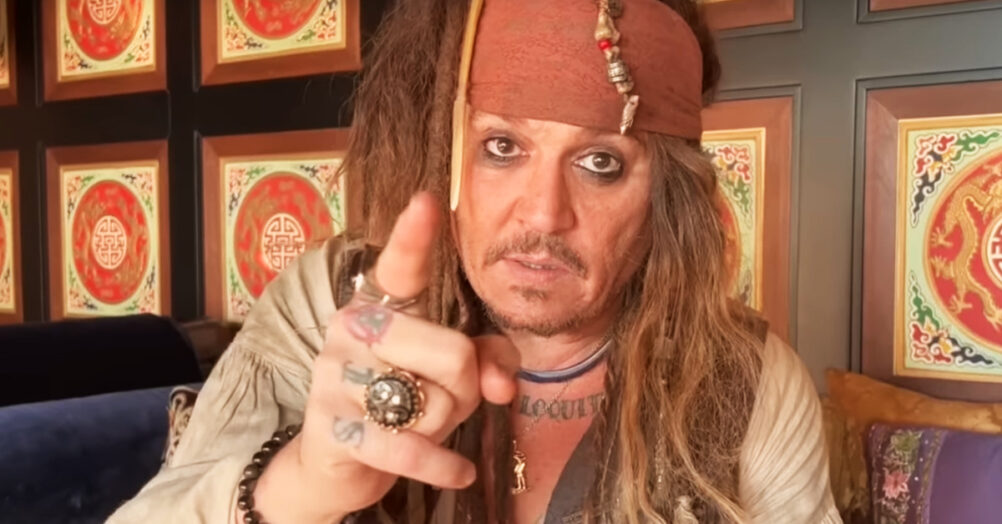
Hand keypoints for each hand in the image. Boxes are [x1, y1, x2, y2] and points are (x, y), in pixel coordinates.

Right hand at [253, 192, 519, 522]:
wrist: (336, 459)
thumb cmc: (401, 396)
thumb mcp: (448, 372)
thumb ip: (488, 360)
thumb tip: (504, 386)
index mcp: (379, 303)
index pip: (399, 265)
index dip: (415, 236)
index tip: (429, 202)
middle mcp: (351, 328)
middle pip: (451, 352)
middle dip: (467, 386)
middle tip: (446, 396)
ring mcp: (337, 376)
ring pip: (434, 402)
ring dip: (445, 425)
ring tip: (420, 423)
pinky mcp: (334, 427)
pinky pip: (410, 447)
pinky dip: (444, 465)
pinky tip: (459, 471)